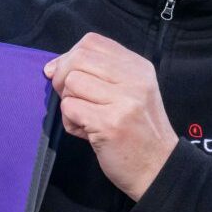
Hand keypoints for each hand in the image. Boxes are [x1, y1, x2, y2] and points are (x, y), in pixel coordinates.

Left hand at [43, 32, 178, 200]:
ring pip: (71, 83)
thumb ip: (99, 75)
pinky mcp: (109, 124)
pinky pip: (70, 109)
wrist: (159, 169)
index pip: (92, 42)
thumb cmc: (138, 132)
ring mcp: (123, 101)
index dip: (70, 56)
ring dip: (68, 103)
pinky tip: (86, 133)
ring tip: (84, 119)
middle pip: (78, 58)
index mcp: (138, 67)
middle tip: (69, 98)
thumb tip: (53, 67)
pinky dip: (70, 122)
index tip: (65, 75)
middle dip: (62, 77)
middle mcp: (134, 80)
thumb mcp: (131, 93)